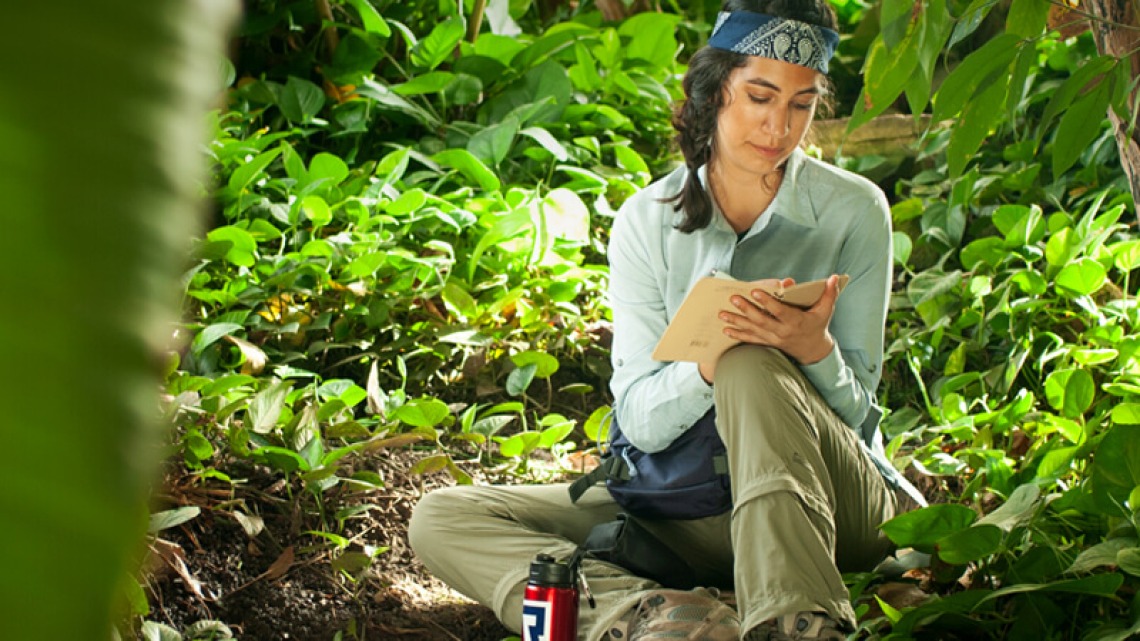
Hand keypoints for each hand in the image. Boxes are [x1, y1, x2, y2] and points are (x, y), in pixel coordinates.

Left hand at [718, 274, 839, 364]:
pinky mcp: (767, 342)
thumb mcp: (826, 310)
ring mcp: (773, 339)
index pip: (779, 311)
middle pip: (762, 320)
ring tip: (722, 313)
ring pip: (752, 329)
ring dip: (736, 321)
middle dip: (746, 309)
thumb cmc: (818, 325)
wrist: (813, 350)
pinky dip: (738, 334)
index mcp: (796, 322)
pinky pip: (750, 339)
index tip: (755, 292)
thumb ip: (829, 293)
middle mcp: (782, 332)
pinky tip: (725, 328)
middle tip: (733, 298)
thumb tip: (834, 277)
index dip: (767, 302)